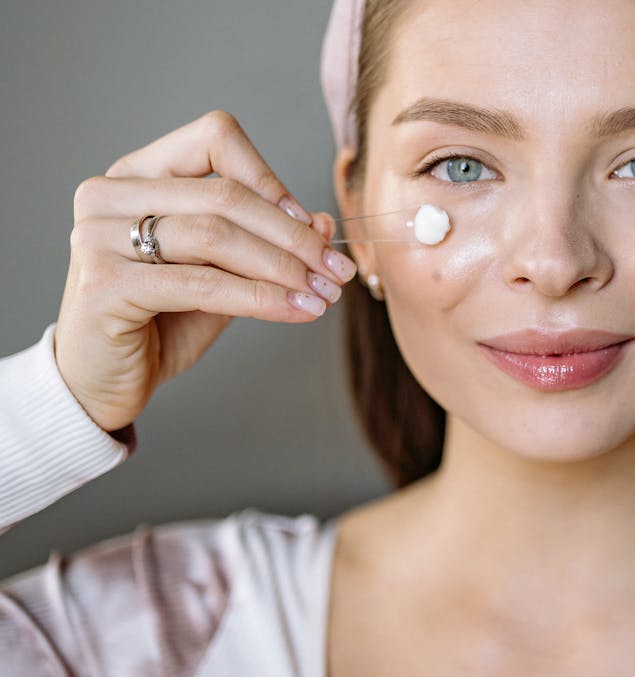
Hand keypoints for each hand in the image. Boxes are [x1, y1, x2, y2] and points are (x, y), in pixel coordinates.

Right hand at [54, 110, 354, 431]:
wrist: (105, 379)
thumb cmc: (161, 320)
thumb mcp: (222, 272)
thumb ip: (263, 243)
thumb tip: (323, 223)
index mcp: (139, 174)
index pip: (215, 139)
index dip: (271, 178)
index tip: (311, 224)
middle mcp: (110, 194)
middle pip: (224, 194)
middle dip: (294, 236)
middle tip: (336, 270)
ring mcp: (99, 236)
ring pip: (215, 235)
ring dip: (283, 268)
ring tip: (322, 294)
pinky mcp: (104, 283)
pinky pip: (202, 283)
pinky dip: (259, 297)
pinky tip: (295, 310)